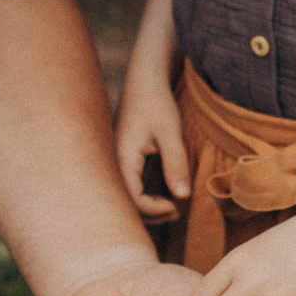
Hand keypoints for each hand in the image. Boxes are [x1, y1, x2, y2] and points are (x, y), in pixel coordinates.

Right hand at [114, 80, 191, 220]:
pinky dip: (143, 195)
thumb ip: (176, 164)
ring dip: (147, 206)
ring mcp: (114, 160)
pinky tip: (161, 195)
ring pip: (125, 195)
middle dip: (150, 213)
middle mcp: (112, 161)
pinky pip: (127, 185)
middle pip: (125, 202)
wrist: (144, 81)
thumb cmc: (157, 103)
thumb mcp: (170, 133)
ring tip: (172, 208)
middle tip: (176, 214)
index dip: (155, 209)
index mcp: (121, 156)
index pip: (133, 198)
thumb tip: (182, 197)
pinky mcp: (120, 158)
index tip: (177, 207)